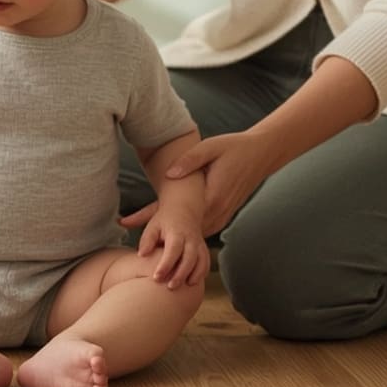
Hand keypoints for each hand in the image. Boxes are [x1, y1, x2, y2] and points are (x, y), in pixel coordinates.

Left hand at [119, 130, 281, 238]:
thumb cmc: (233, 147)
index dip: (149, 219)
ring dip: (168, 236)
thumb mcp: (211, 147)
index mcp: (211, 196)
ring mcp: (220, 217)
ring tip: (141, 239)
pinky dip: (182, 233)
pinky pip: (198, 229)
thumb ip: (189, 160)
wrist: (261, 155)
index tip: (127, 221)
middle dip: (154, 232)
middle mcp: (215, 212)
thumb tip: (168, 174)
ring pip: (189, 233)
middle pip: (180, 229)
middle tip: (125, 230)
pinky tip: (166, 235)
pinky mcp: (221, 217)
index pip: (174, 214)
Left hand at [135, 207, 208, 288]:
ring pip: (200, 262)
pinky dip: (201, 274)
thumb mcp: (153, 226)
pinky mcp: (203, 249)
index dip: (165, 265)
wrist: (184, 209)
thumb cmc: (164, 220)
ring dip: (193, 276)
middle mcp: (190, 239)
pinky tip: (192, 283)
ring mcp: (199, 244)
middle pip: (189, 259)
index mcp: (177, 233)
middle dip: (180, 274)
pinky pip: (206, 263)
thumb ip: (147, 240)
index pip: (173, 250)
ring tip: (182, 288)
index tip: (156, 277)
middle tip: (169, 287)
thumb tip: (141, 255)